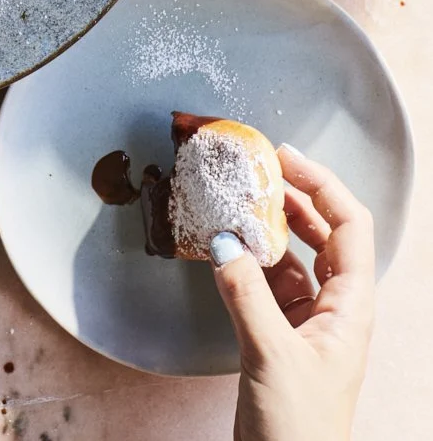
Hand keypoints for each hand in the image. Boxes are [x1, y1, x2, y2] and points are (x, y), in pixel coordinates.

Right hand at [209, 145, 374, 440]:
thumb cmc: (298, 429)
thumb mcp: (270, 354)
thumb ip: (245, 293)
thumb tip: (222, 237)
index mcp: (351, 307)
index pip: (350, 225)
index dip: (322, 185)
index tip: (285, 159)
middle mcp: (336, 307)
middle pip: (324, 233)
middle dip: (295, 197)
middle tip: (260, 168)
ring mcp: (309, 320)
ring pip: (294, 255)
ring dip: (270, 226)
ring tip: (240, 199)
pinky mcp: (281, 334)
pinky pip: (268, 281)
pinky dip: (249, 259)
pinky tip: (226, 246)